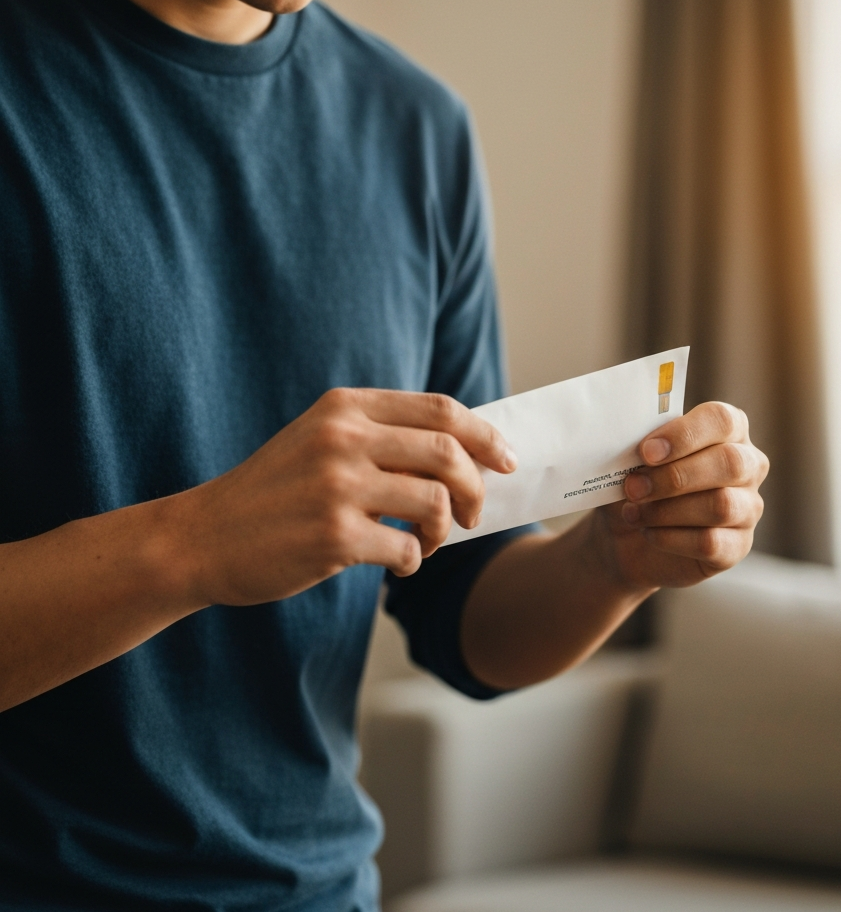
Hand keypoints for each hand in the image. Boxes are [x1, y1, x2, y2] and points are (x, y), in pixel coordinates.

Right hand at [171, 388, 515, 606]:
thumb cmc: (274, 492)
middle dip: (475, 487)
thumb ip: (382, 437)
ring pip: (435, 502)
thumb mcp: (321, 440)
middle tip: (472, 514)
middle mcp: (343, 438)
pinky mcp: (333, 536)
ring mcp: (337, 486)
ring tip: (425, 543)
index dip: (485, 435)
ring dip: (443, 530)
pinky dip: (413, 562)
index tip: (506, 460)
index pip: (440, 410)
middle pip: (448, 453)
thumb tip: (464, 454)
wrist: (202, 538)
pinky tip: (396, 563)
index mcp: (345, 407)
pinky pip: (407, 551)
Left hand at [594, 401, 767, 589]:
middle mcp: (748, 465)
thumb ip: (640, 445)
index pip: (721, 419)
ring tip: (633, 512)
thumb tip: (628, 441)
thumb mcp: (635, 459)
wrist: (628, 536)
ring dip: (667, 510)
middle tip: (633, 487)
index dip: (684, 434)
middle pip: (729, 463)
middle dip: (674, 476)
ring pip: (721, 505)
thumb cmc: (639, 483)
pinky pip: (711, 542)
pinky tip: (648, 533)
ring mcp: (748, 508)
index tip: (646, 451)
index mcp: (728, 430)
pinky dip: (671, 538)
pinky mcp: (738, 546)